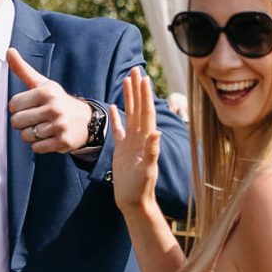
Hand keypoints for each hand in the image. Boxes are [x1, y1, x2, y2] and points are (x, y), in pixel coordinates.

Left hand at [7, 48, 95, 154]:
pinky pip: (36, 148)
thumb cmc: (57, 101)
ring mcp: (59, 125)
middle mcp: (54, 108)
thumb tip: (8, 50)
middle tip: (34, 119)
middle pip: (17, 122)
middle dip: (22, 123)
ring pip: (26, 136)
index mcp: (46, 92)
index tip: (29, 106)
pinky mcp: (63, 141)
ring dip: (30, 135)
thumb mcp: (42, 84)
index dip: (17, 108)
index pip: (13, 105)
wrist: (85, 120)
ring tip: (42, 128)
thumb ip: (23, 69)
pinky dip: (39, 145)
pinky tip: (48, 137)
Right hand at [107, 67, 160, 210]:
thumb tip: (156, 133)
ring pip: (130, 114)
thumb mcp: (146, 170)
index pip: (146, 112)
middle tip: (134, 70)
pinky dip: (117, 117)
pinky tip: (114, 107)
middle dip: (137, 89)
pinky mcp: (121, 149)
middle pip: (138, 108)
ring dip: (129, 97)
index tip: (143, 78)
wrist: (133, 201)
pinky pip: (119, 129)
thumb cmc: (140, 188)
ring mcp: (131, 142)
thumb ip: (152, 152)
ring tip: (126, 81)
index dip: (145, 95)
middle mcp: (140, 137)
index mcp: (146, 140)